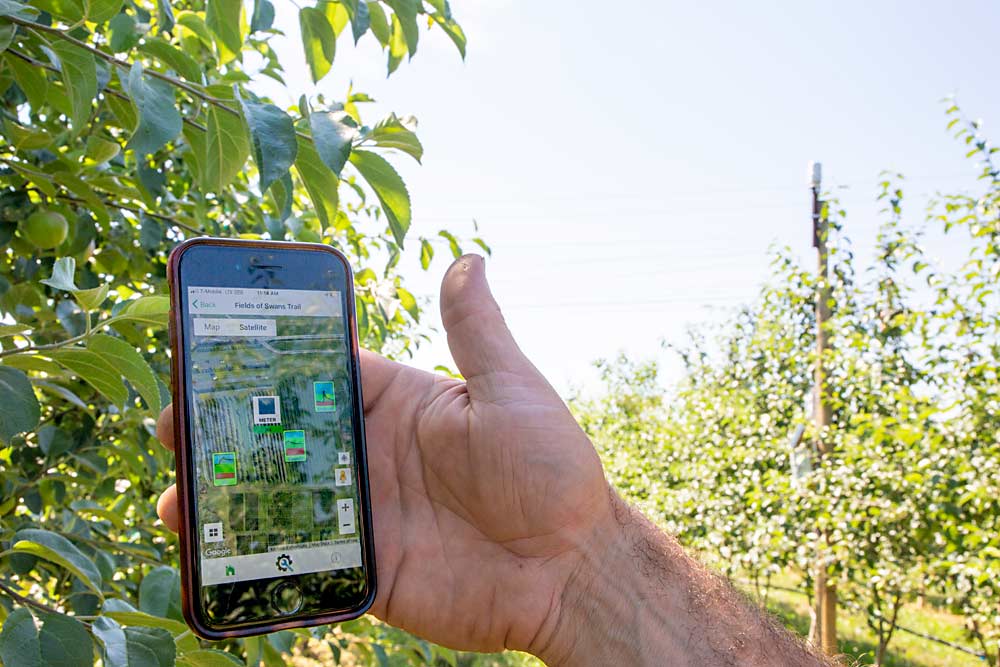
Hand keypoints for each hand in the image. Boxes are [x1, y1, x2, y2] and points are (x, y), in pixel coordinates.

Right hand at [156, 255, 613, 655]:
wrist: (571, 566)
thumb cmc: (551, 469)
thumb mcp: (512, 389)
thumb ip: (476, 331)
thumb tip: (468, 258)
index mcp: (399, 403)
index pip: (319, 373)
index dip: (267, 362)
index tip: (213, 349)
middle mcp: (372, 455)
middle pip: (284, 437)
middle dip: (227, 430)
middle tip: (172, 423)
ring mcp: (365, 514)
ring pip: (280, 502)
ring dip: (227, 499)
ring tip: (177, 498)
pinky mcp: (367, 570)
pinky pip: (301, 565)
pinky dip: (257, 563)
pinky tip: (213, 560)